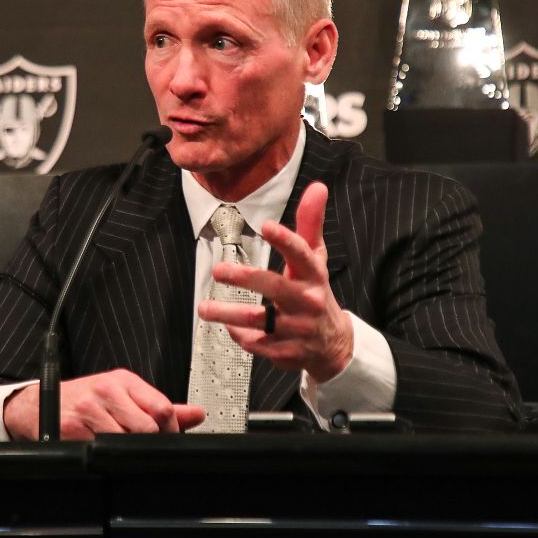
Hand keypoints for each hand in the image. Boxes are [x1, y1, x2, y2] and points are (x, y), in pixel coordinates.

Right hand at [2, 369, 205, 440]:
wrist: (37, 405)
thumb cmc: (83, 399)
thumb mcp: (123, 394)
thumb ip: (159, 406)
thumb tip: (197, 415)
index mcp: (123, 380)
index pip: (162, 406)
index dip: (171, 429)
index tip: (168, 438)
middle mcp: (106, 390)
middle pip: (148, 427)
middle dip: (150, 442)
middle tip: (142, 447)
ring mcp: (89, 409)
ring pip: (126, 441)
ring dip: (125, 451)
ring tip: (118, 447)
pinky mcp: (73, 428)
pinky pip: (102, 450)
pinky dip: (105, 455)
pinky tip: (100, 450)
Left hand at [198, 181, 352, 381]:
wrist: (333, 345)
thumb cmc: (314, 292)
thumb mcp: (315, 260)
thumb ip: (310, 224)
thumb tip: (317, 186)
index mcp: (313, 276)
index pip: (302, 255)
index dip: (286, 240)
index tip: (267, 225)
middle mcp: (308, 301)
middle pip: (275, 287)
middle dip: (246, 279)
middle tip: (218, 271)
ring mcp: (298, 328)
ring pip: (261, 320)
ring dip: (230, 315)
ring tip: (204, 308)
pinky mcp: (287, 351)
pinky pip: (259, 343)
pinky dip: (241, 336)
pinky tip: (229, 327)